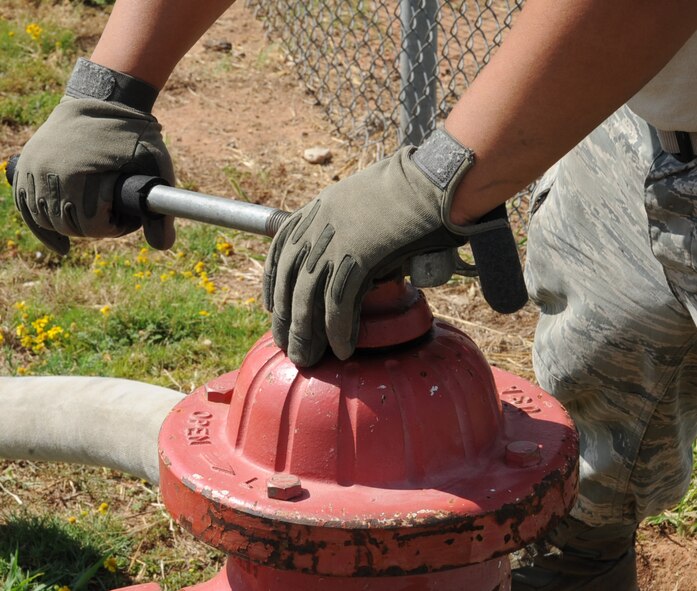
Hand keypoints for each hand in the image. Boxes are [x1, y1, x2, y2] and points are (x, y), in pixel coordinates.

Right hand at [12, 58, 174, 254]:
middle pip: (68, 225)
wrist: (103, 98)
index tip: (128, 216)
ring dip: (70, 226)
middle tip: (115, 214)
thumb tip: (164, 247)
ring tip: (95, 217)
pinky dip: (41, 226)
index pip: (91, 227)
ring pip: (46, 218)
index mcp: (78, 175)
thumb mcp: (156, 168)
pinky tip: (60, 247)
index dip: (115, 227)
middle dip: (95, 227)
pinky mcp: (25, 164)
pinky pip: (25, 205)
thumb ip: (160, 210)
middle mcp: (48, 172)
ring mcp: (32, 168)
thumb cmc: (135, 134)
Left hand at [264, 129, 505, 366]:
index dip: (272, 284)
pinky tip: (342, 348)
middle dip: (286, 319)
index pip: (280, 252)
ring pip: (308, 297)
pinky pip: (340, 302)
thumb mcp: (364, 201)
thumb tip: (356, 258)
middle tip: (288, 346)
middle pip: (289, 281)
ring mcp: (335, 240)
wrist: (433, 179)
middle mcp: (318, 225)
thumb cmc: (411, 189)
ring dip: (306, 334)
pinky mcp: (357, 256)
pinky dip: (339, 330)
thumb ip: (350, 227)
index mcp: (317, 210)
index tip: (271, 307)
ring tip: (308, 359)